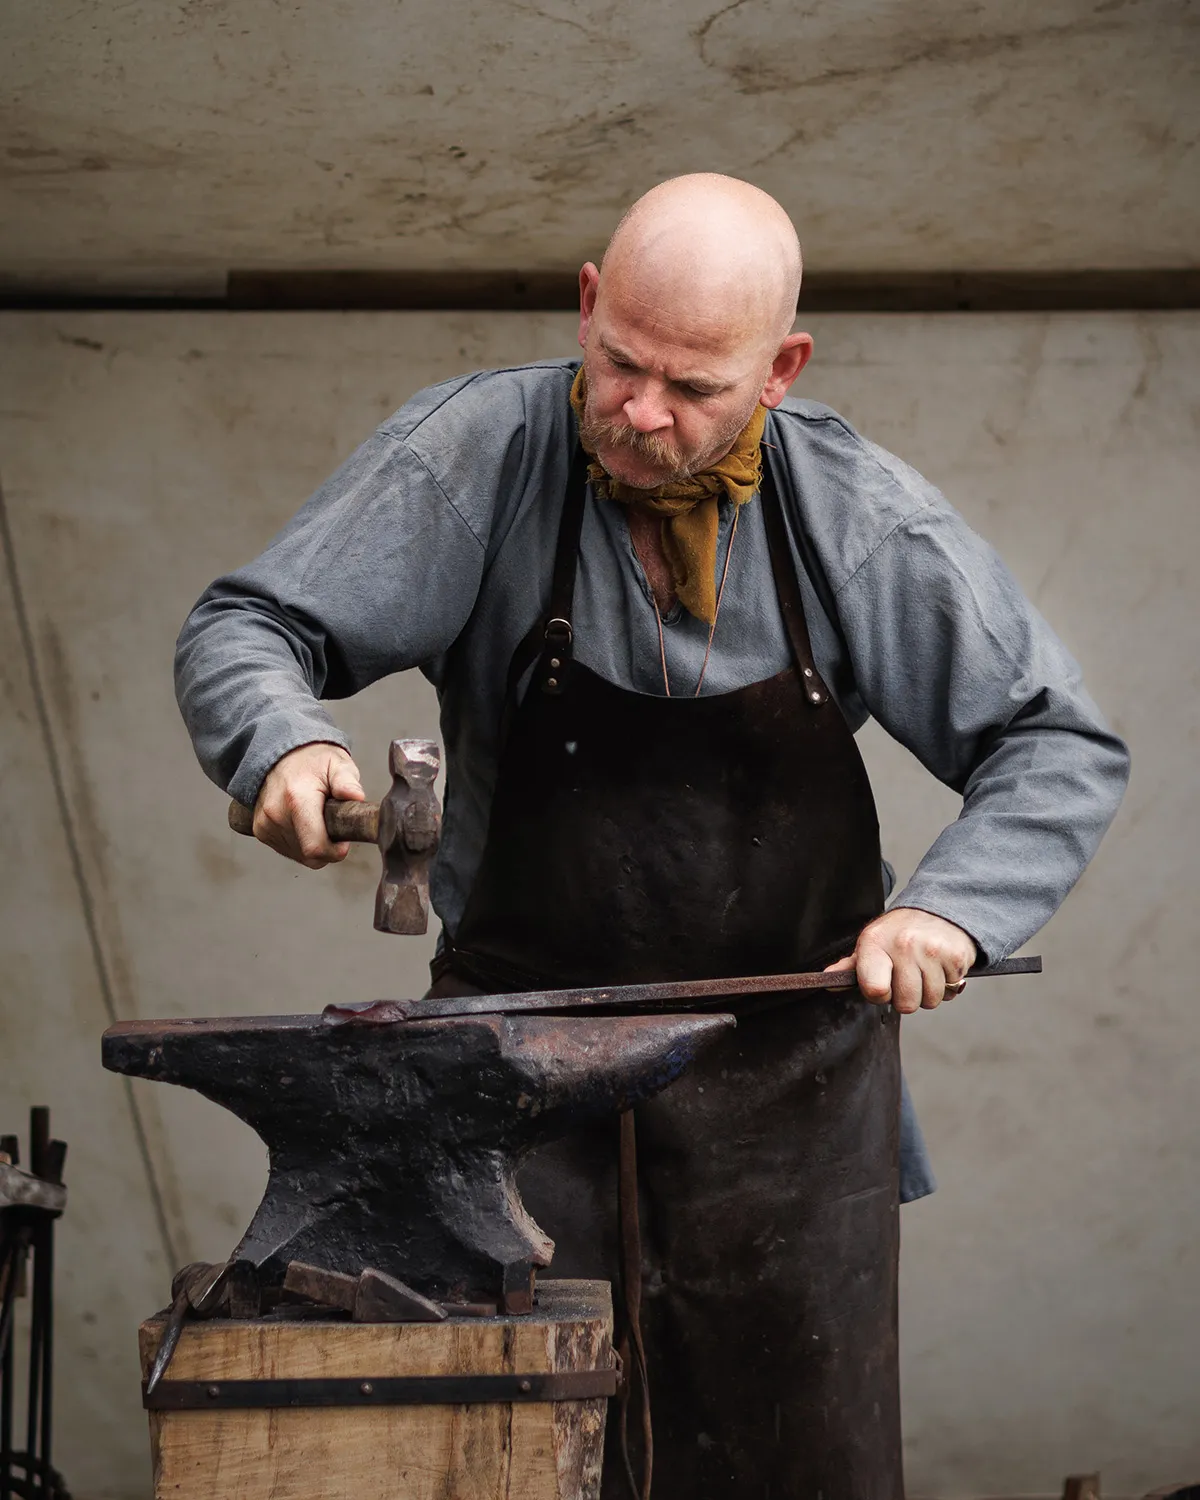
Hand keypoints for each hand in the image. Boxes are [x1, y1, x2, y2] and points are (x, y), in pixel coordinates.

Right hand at [252, 742, 364, 868]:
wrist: (281, 755)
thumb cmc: (314, 762)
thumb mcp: (338, 764)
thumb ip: (347, 781)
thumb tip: (356, 796)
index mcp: (297, 798)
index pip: (315, 847)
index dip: (335, 851)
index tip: (344, 839)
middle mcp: (275, 814)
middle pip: (310, 855)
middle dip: (328, 846)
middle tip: (333, 823)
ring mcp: (265, 824)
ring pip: (300, 856)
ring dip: (314, 845)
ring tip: (316, 818)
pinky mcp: (260, 831)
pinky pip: (288, 851)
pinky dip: (301, 843)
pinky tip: (304, 822)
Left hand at [823, 908, 976, 1013]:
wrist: (939, 910)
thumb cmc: (899, 933)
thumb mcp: (871, 944)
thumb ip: (850, 966)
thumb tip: (827, 981)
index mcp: (875, 943)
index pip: (874, 990)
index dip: (880, 995)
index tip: (883, 985)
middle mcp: (904, 945)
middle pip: (906, 1004)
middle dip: (906, 997)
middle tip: (907, 977)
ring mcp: (932, 951)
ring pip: (930, 1001)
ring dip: (928, 993)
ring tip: (923, 971)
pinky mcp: (956, 957)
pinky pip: (951, 991)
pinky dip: (946, 985)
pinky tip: (939, 967)